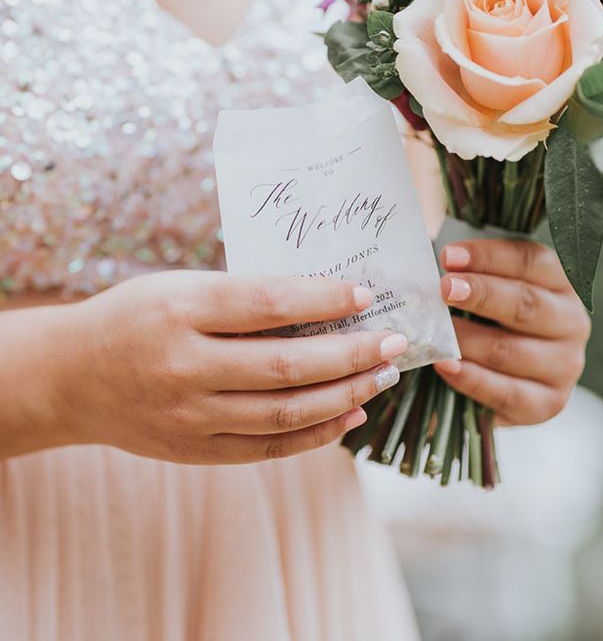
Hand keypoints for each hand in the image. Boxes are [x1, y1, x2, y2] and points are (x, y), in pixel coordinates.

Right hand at [52, 271, 406, 463]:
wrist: (70, 377)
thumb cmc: (135, 317)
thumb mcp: (181, 287)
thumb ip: (244, 298)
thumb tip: (327, 305)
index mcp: (179, 310)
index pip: (268, 304)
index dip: (325, 300)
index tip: (366, 296)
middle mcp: (184, 366)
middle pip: (288, 366)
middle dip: (352, 354)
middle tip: (394, 343)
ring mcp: (188, 416)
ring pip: (285, 412)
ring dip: (345, 395)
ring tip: (382, 377)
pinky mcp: (193, 451)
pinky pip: (267, 447)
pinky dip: (315, 435)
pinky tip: (350, 415)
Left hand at [434, 239, 589, 425]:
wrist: (505, 380)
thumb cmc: (490, 321)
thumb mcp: (487, 291)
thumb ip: (469, 275)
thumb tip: (432, 259)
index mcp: (561, 283)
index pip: (530, 262)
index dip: (489, 257)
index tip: (449, 256)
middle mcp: (571, 322)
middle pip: (526, 304)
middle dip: (481, 294)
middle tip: (443, 288)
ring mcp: (565, 366)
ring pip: (511, 350)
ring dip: (468, 340)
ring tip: (435, 333)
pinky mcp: (548, 404)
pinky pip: (507, 392)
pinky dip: (473, 380)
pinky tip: (446, 366)